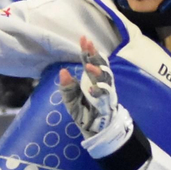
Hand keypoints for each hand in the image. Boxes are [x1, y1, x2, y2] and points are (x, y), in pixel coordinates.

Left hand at [56, 36, 132, 156]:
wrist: (95, 130)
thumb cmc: (84, 112)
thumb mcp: (70, 100)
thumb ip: (66, 87)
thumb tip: (62, 71)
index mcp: (90, 79)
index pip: (89, 61)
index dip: (87, 50)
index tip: (83, 38)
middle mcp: (100, 82)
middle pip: (100, 65)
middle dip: (95, 55)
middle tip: (88, 44)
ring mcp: (106, 92)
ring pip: (105, 77)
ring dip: (97, 71)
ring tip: (88, 66)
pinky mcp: (108, 103)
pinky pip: (106, 95)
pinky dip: (99, 91)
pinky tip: (91, 89)